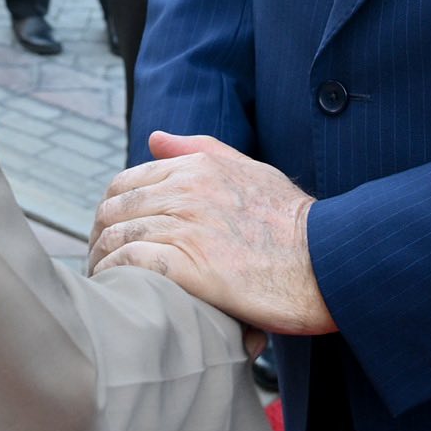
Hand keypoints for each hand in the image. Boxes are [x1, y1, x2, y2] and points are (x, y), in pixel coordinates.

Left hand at [88, 131, 333, 335]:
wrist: (330, 261)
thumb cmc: (294, 224)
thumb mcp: (251, 170)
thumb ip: (200, 150)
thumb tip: (155, 138)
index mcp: (197, 167)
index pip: (126, 182)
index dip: (110, 211)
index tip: (109, 237)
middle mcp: (186, 190)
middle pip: (115, 209)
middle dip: (99, 238)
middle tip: (100, 265)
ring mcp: (187, 226)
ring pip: (118, 236)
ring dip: (103, 261)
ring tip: (105, 285)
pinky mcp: (191, 266)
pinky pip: (132, 264)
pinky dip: (117, 276)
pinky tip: (119, 292)